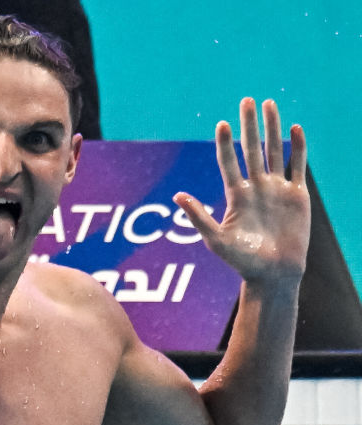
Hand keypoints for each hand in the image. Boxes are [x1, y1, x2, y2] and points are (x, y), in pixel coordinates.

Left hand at [175, 98, 309, 284]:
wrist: (274, 274)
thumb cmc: (242, 261)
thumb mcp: (216, 239)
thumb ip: (198, 216)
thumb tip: (177, 195)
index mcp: (235, 196)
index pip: (229, 162)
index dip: (225, 143)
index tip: (222, 123)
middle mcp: (256, 188)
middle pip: (251, 149)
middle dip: (249, 125)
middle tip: (247, 100)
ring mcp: (277, 189)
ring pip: (275, 151)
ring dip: (272, 128)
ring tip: (270, 104)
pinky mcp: (297, 195)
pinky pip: (297, 166)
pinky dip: (297, 147)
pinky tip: (294, 128)